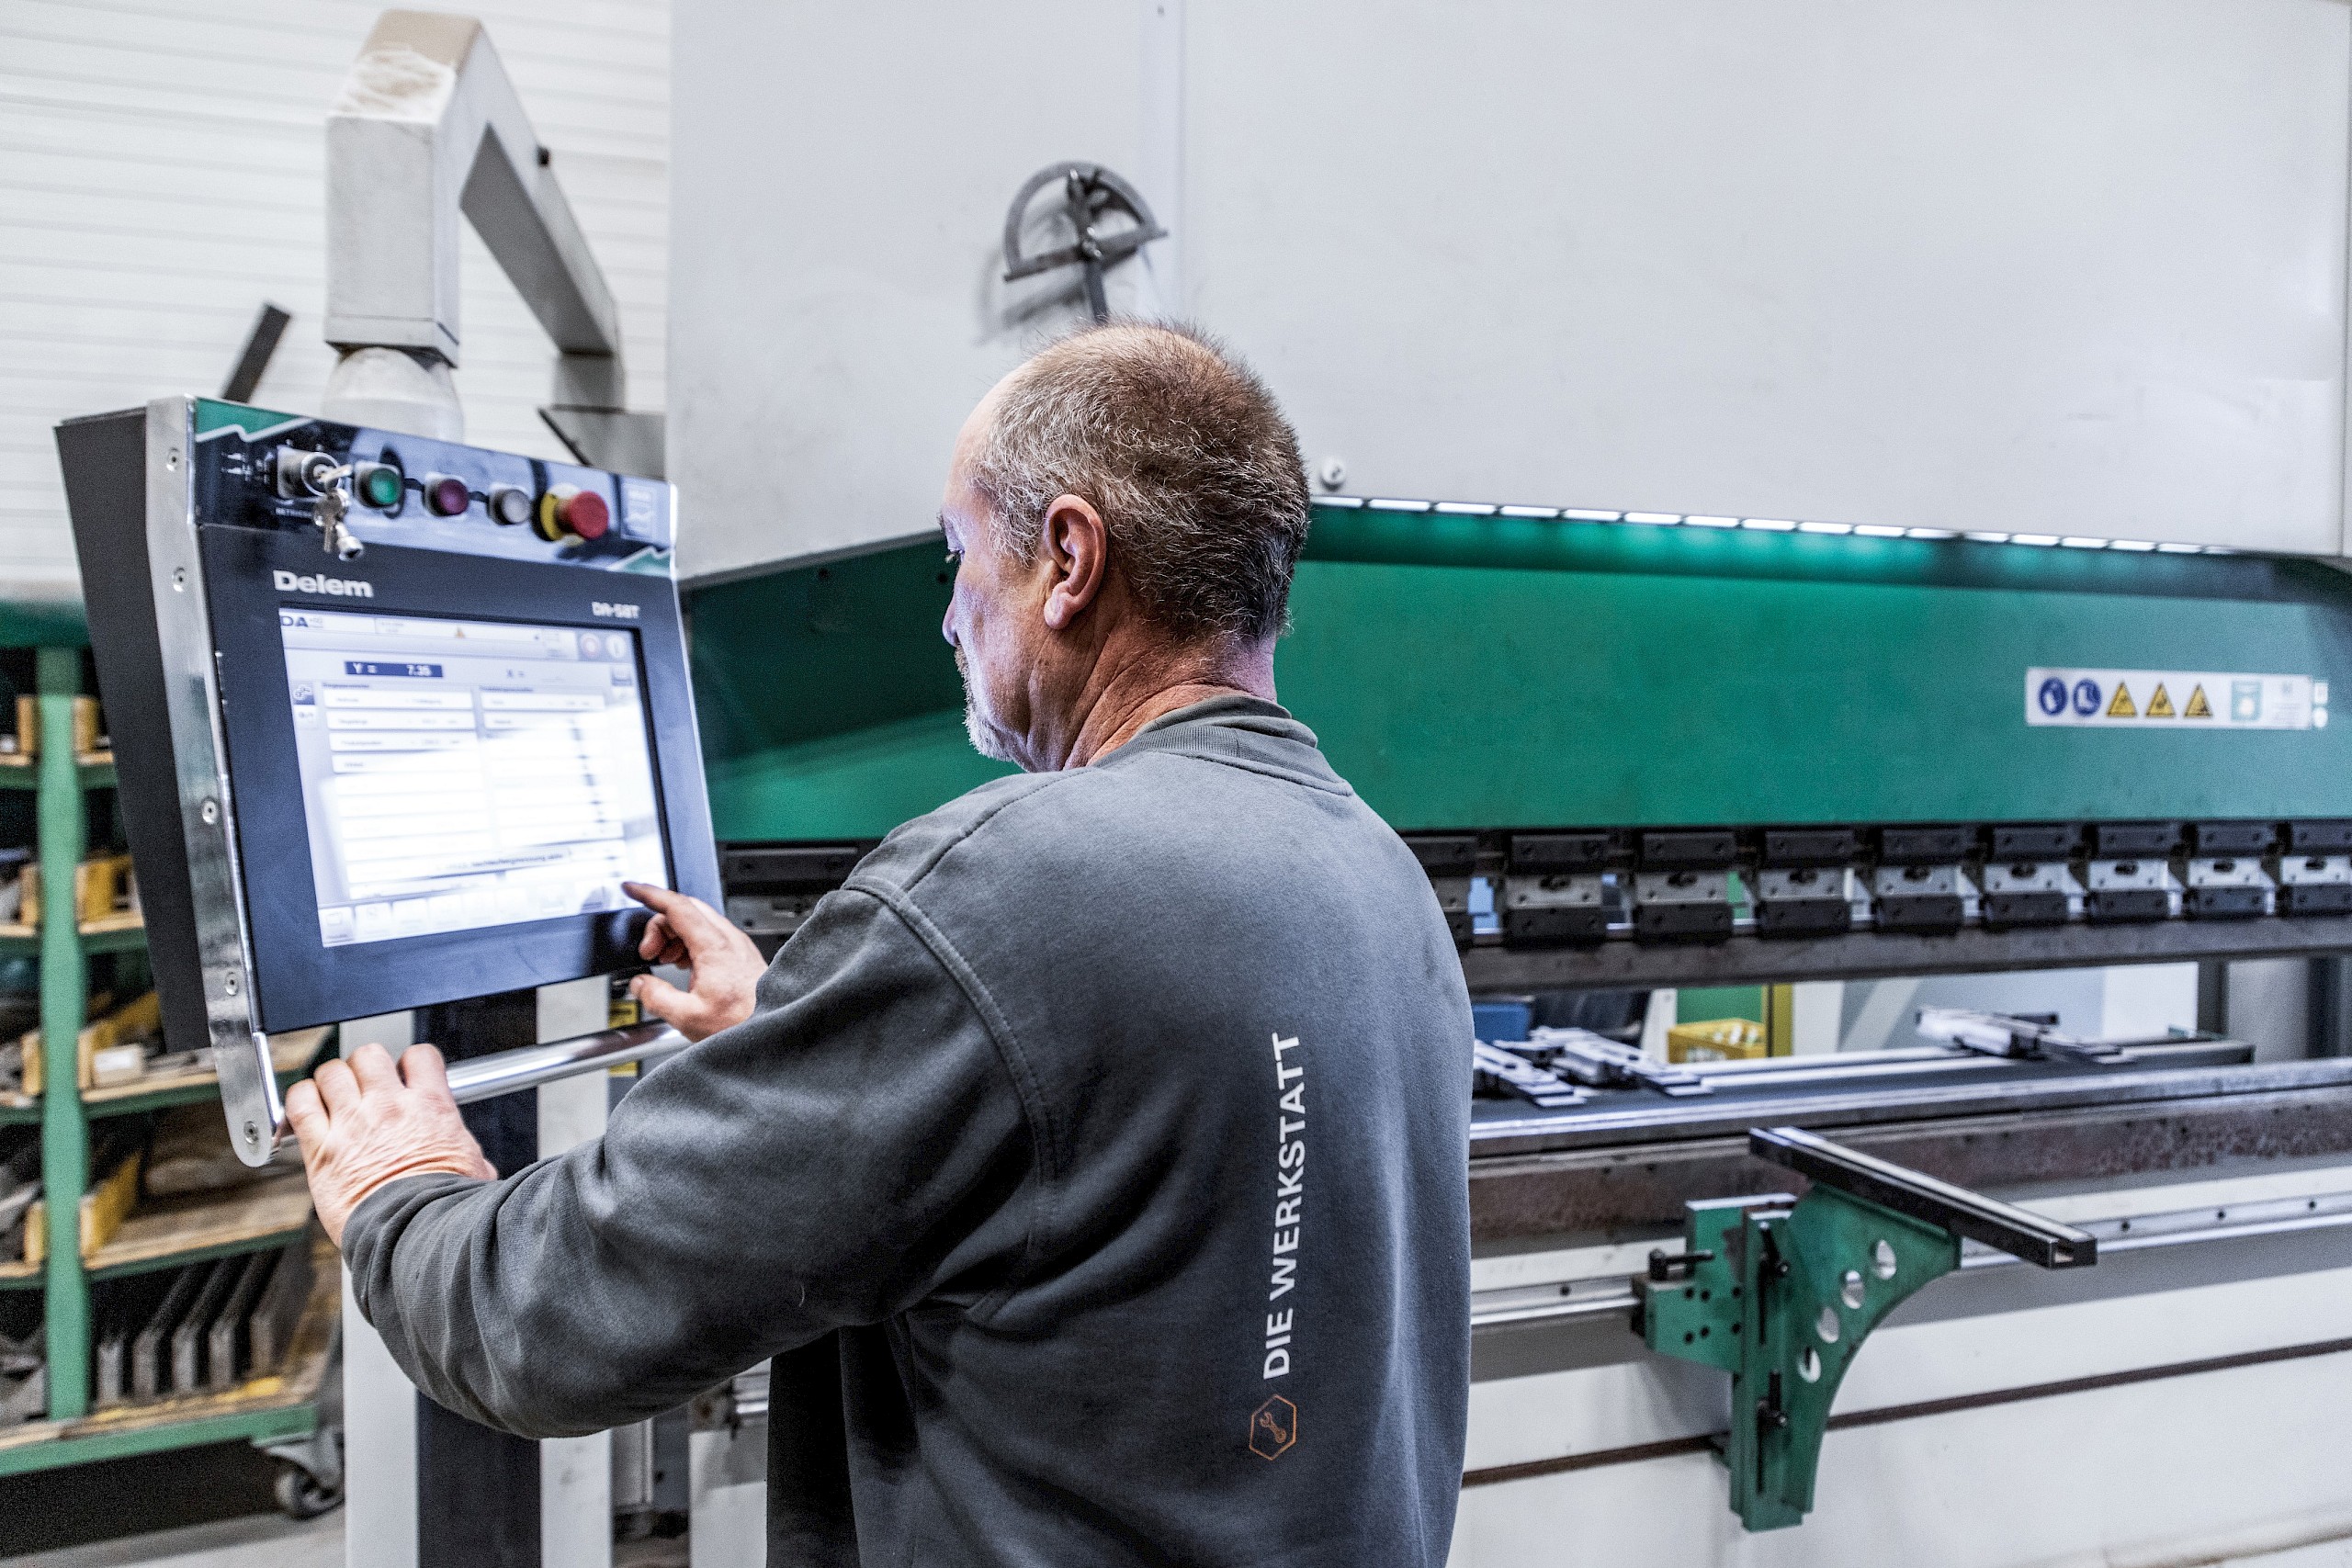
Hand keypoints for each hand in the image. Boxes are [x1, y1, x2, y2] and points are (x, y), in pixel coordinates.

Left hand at [285, 1043, 494, 1246]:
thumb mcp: (472, 1168)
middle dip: (365, 1067)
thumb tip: (477, 1165)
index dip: (410, 1063)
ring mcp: (352, 1124)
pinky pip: (300, 1104)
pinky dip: (300, 1098)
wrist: (414, 1231)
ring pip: (331, 1072)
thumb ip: (465, 1153)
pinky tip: (306, 1107)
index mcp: (430, 1107)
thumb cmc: (444, 1208)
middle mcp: (389, 1107)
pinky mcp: (321, 1149)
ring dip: (332, 1080)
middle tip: (365, 1086)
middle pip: (369, 1056)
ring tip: (333, 1096)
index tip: (405, 1075)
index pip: (419, 1057)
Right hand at [623, 881, 765, 1041]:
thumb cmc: (742, 1023)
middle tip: (647, 951)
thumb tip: (640, 984)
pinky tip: (683, 965)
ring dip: (673, 934)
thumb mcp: (687, 1016)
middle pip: (685, 909)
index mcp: (714, 946)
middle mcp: (729, 939)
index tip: (631, 888)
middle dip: (659, 924)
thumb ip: (656, 997)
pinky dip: (688, 943)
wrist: (773, 1029)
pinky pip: (709, 935)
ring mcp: (737, 944)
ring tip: (663, 961)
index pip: (677, 905)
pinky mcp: (740, 954)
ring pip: (697, 921)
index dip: (649, 894)